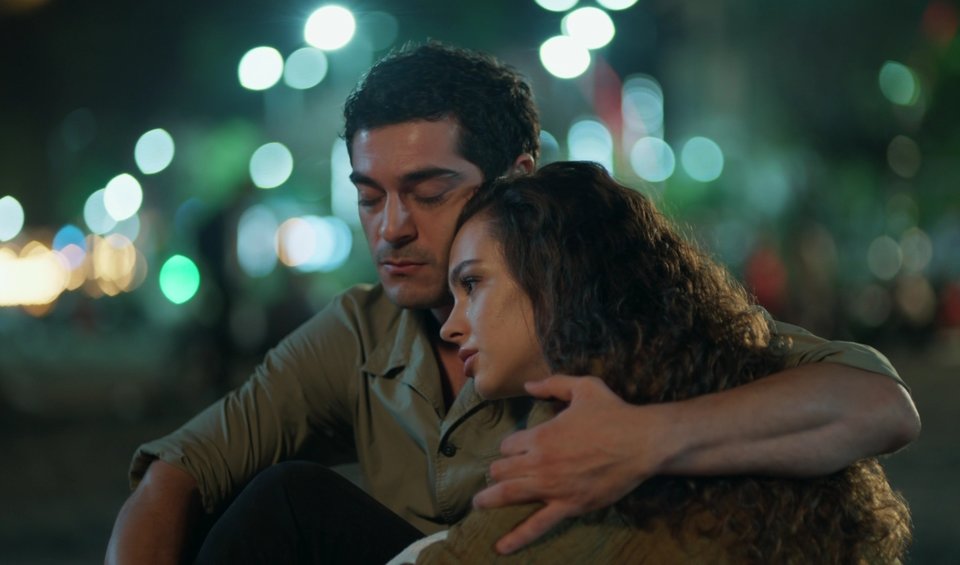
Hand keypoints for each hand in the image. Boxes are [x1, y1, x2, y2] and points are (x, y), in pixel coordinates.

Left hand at [473, 375, 665, 553]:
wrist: (641, 442)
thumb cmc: (613, 413)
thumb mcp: (583, 387)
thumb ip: (553, 384)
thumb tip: (528, 385)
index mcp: (540, 435)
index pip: (509, 445)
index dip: (511, 447)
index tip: (516, 450)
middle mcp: (540, 462)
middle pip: (503, 470)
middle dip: (498, 471)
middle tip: (498, 475)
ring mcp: (552, 487)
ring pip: (509, 494)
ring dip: (489, 499)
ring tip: (478, 504)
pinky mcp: (568, 506)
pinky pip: (538, 525)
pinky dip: (517, 537)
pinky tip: (501, 547)